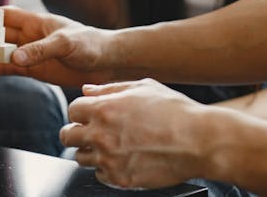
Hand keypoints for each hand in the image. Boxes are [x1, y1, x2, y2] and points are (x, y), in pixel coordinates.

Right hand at [0, 6, 113, 86]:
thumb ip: (40, 50)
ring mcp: (32, 54)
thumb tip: (15, 56)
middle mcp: (30, 36)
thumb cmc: (91, 44)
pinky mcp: (36, 70)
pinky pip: (12, 69)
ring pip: (3, 52)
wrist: (108, 63)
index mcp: (36, 22)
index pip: (6, 15)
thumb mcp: (65, 43)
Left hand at [61, 79, 205, 188]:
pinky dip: (107, 168)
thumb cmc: (175, 110)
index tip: (89, 114)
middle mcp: (101, 135)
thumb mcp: (142, 87)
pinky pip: (99, 175)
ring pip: (81, 158)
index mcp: (104, 109)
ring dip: (91, 151)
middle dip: (76, 131)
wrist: (199, 141)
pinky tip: (123, 159)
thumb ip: (109, 88)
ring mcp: (109, 160)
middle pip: (67, 136)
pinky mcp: (120, 179)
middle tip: (91, 132)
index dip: (80, 111)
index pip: (72, 110)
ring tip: (112, 145)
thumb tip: (87, 89)